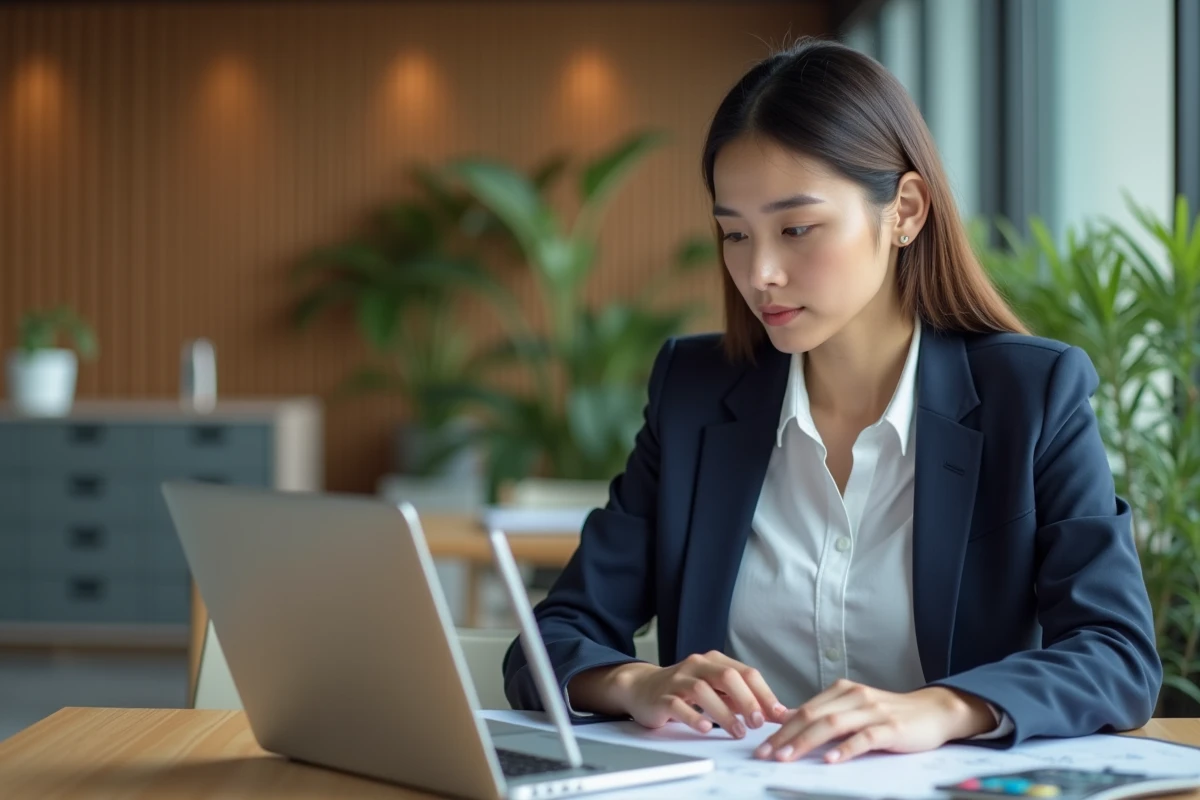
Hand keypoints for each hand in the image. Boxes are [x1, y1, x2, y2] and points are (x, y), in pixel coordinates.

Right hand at [581, 651, 789, 737]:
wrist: (642, 688)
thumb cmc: (684, 690)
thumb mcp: (716, 690)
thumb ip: (743, 699)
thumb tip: (778, 713)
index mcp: (714, 661)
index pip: (745, 672)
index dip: (764, 693)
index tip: (777, 714)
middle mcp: (697, 666)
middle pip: (727, 676)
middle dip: (747, 700)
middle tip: (758, 723)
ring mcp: (678, 680)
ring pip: (703, 691)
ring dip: (724, 713)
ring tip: (737, 732)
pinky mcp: (662, 697)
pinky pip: (678, 705)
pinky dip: (694, 717)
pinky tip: (706, 729)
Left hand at [754, 680, 995, 762]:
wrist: (933, 711)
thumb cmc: (890, 714)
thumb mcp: (854, 709)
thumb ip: (826, 714)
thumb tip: (789, 722)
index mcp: (842, 691)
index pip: (804, 710)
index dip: (781, 729)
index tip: (763, 746)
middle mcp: (854, 696)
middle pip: (812, 716)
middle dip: (786, 737)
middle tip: (766, 755)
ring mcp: (872, 711)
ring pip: (832, 725)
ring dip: (806, 742)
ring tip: (788, 758)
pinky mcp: (891, 728)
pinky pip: (864, 738)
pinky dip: (845, 749)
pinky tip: (831, 760)